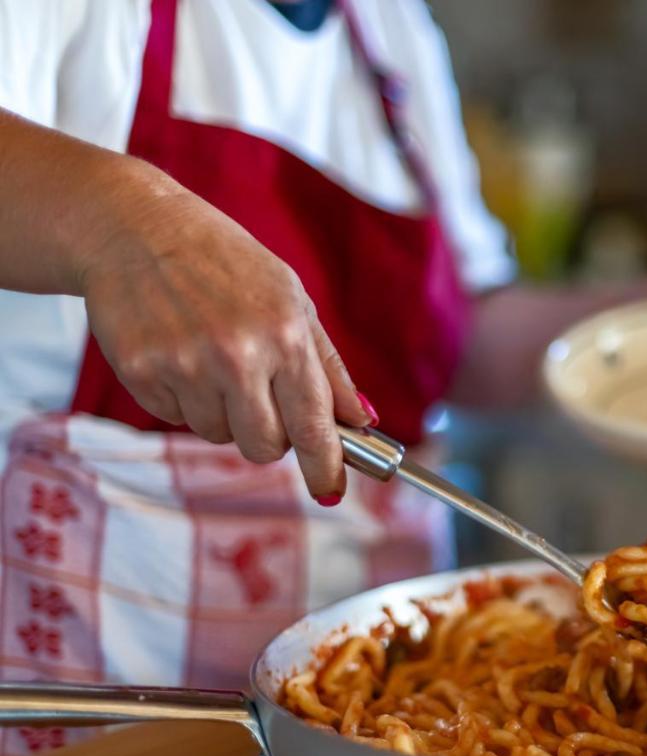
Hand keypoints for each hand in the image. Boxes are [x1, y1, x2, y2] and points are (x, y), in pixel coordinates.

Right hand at [77, 163, 372, 502]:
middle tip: (260, 400)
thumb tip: (363, 421)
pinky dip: (182, 397)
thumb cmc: (227, 264)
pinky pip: (175, 418)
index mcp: (284, 335)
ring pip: (218, 435)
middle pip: (264, 447)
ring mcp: (184, 366)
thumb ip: (328, 367)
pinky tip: (179, 352)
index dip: (326, 466)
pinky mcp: (141, 373)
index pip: (314, 424)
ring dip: (222, 412)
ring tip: (212, 357)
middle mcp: (237, 355)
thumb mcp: (293, 300)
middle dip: (269, 438)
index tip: (331, 490)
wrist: (138, 230)